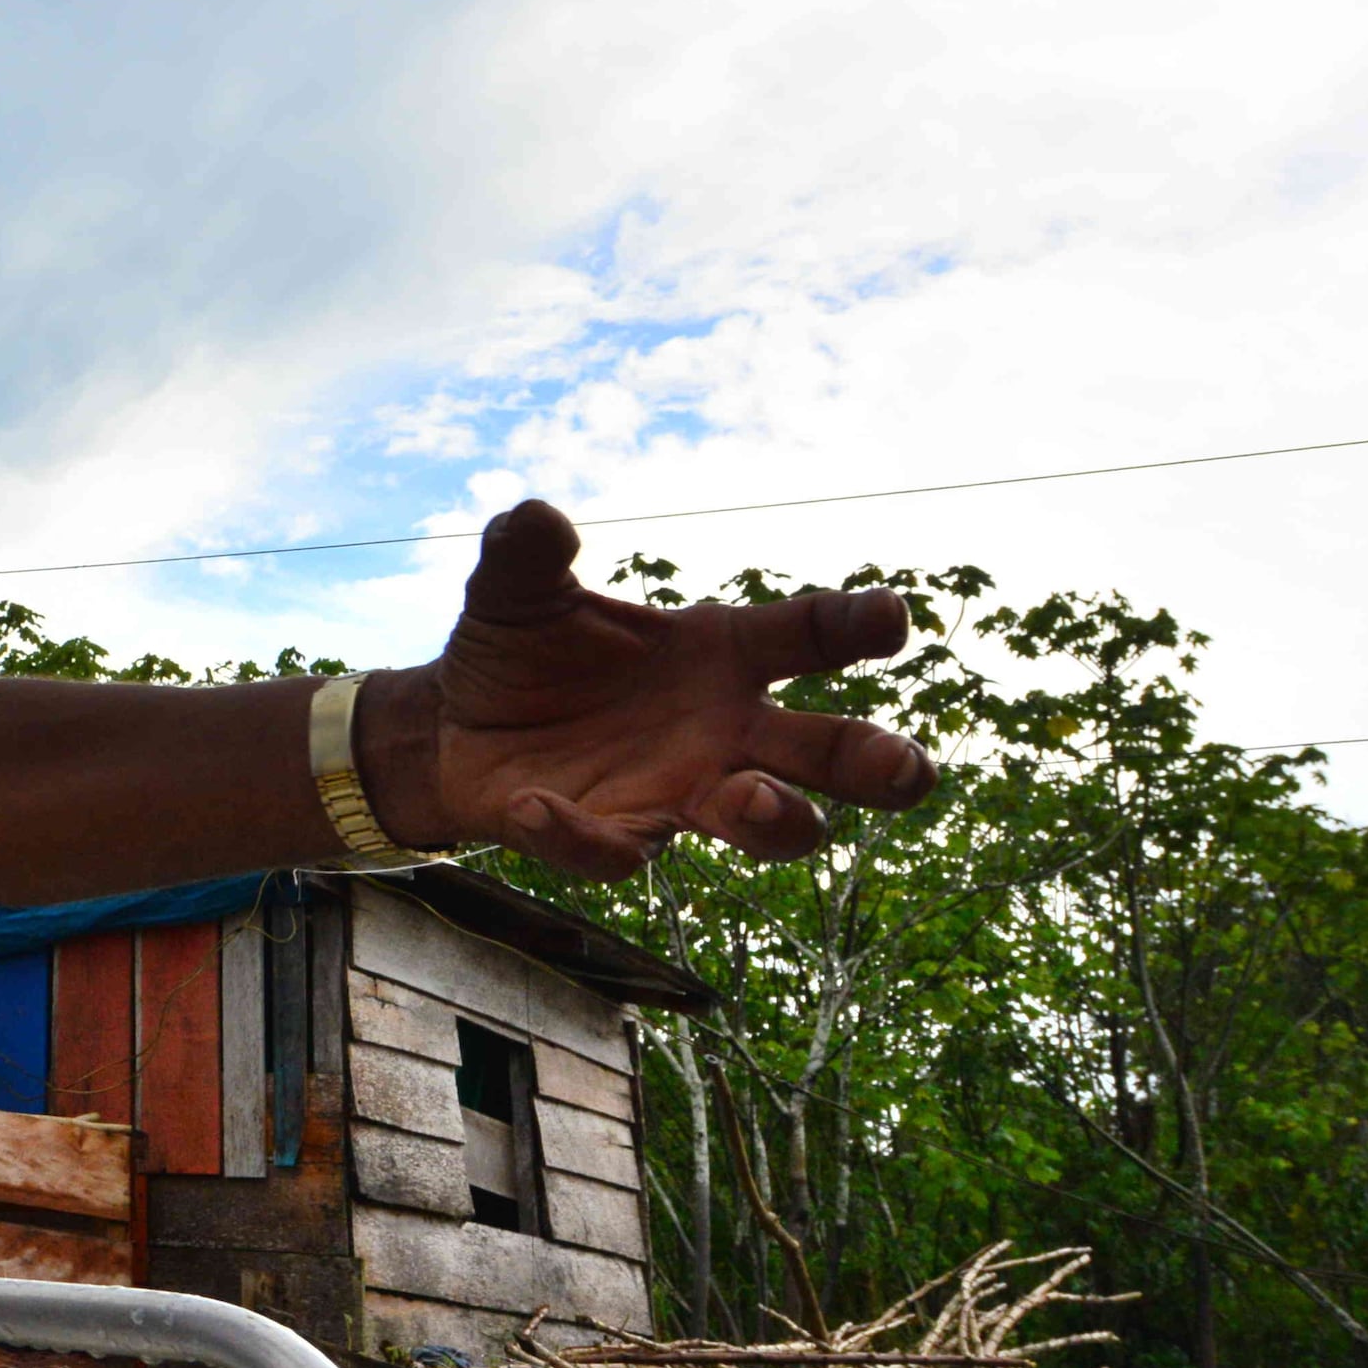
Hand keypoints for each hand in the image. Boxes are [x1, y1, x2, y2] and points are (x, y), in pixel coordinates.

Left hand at [358, 504, 935, 878]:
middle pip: (824, 751)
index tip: (891, 617)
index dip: (852, 625)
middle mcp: (722, 730)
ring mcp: (678, 791)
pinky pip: (614, 851)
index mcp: (722, 653)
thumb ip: (528, 553)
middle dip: (873, 762)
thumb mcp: (515, 590)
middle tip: (908, 770)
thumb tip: (532, 516)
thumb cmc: (523, 650)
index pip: (805, 636)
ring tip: (756, 799)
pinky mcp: (614, 838)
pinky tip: (537, 807)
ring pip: (762, 821)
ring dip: (772, 816)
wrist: (458, 725)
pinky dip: (580, 834)